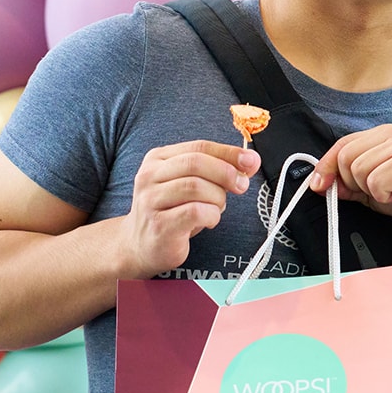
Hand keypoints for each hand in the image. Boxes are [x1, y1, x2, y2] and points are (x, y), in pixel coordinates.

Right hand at [119, 140, 259, 278]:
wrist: (140, 246)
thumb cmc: (172, 211)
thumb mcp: (192, 183)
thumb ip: (218, 169)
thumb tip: (250, 161)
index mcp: (158, 158)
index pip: (199, 146)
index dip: (229, 152)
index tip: (251, 161)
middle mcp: (149, 175)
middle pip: (196, 162)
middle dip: (226, 173)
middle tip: (241, 186)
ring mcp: (151, 200)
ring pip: (197, 187)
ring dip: (218, 198)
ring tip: (216, 208)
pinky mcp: (159, 224)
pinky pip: (196, 212)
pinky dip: (212, 215)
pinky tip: (209, 220)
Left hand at [308, 124, 391, 232]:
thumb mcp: (372, 188)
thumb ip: (348, 183)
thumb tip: (321, 183)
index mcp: (383, 133)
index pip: (342, 143)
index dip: (326, 166)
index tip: (320, 185)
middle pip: (345, 156)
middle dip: (352, 182)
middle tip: (376, 191)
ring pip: (357, 169)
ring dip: (371, 190)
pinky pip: (375, 181)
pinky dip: (383, 196)